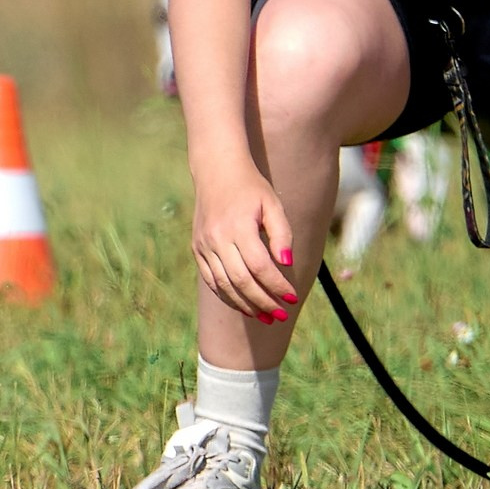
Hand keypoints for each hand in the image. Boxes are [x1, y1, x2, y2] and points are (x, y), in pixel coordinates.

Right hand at [192, 159, 299, 321]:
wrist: (216, 171)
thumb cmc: (251, 188)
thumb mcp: (273, 204)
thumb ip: (282, 234)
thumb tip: (286, 263)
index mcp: (238, 226)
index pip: (260, 267)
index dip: (277, 286)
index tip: (292, 298)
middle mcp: (217, 238)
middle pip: (241, 281)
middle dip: (263, 302)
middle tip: (280, 315)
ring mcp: (204, 245)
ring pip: (224, 285)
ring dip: (245, 305)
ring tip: (265, 317)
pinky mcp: (197, 249)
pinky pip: (211, 280)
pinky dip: (228, 296)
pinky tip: (244, 304)